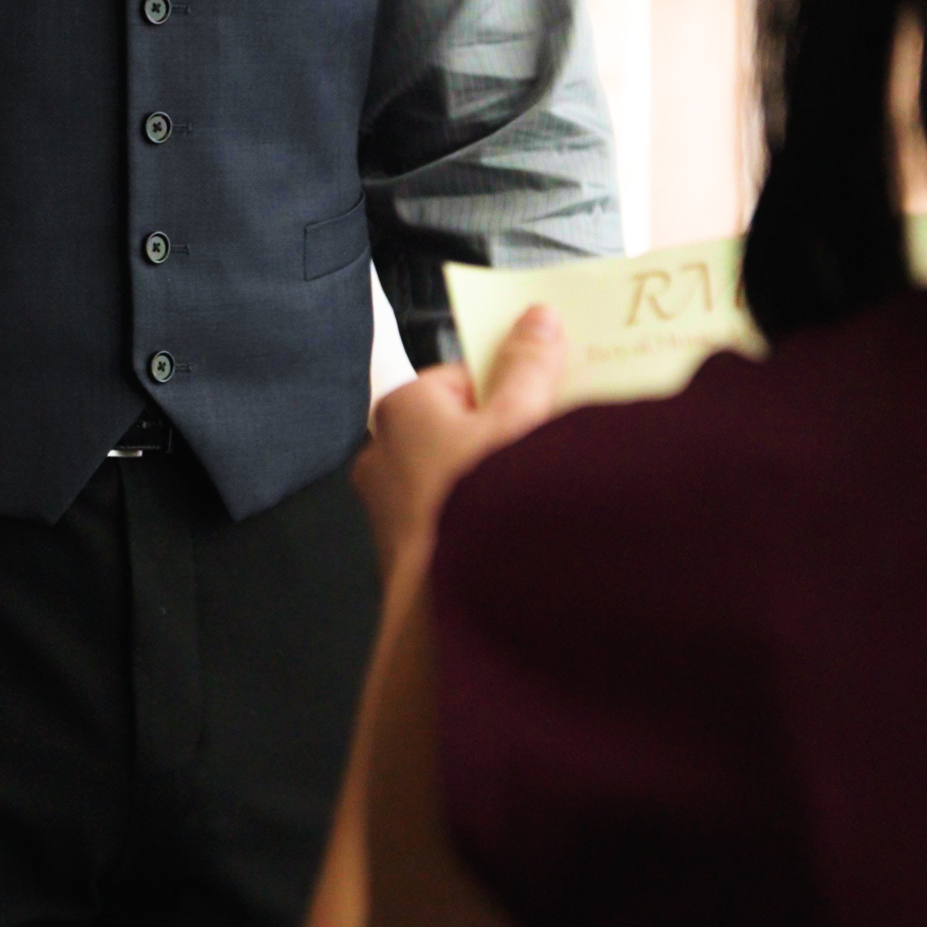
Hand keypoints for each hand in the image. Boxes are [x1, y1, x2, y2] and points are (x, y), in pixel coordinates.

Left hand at [353, 304, 565, 574]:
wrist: (451, 607)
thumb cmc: (480, 505)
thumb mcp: (519, 420)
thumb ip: (529, 367)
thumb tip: (537, 319)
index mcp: (401, 409)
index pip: (458, 377)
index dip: (505, 385)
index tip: (541, 398)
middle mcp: (382, 454)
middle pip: (456, 427)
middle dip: (500, 437)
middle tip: (545, 448)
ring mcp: (388, 509)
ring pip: (451, 478)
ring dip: (491, 483)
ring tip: (533, 497)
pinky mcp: (403, 553)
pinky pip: (447, 519)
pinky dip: (477, 521)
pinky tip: (511, 534)